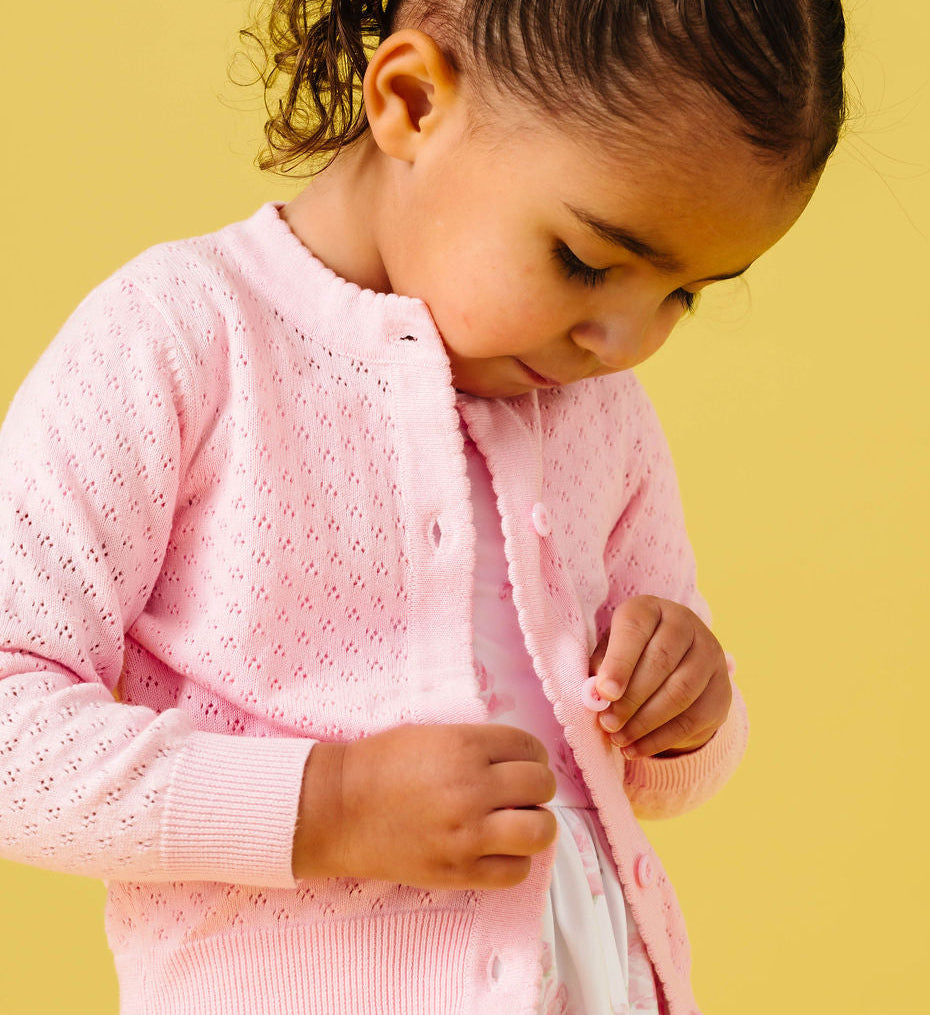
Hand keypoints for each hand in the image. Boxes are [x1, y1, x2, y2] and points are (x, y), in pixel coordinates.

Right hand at [293, 723, 557, 889]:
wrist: (337, 809)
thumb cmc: (379, 765)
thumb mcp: (432, 734)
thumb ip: (477, 745)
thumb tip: (518, 760)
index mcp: (465, 746)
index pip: (530, 747)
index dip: (531, 755)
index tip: (522, 764)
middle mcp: (472, 788)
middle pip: (541, 787)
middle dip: (535, 788)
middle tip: (519, 793)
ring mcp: (467, 833)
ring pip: (539, 831)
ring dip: (535, 825)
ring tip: (516, 823)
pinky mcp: (458, 870)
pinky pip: (515, 871)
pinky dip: (515, 860)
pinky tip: (498, 850)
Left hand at [589, 595, 730, 758]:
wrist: (675, 665)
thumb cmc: (629, 656)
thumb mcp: (610, 652)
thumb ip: (600, 670)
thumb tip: (593, 697)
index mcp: (650, 609)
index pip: (635, 629)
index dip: (619, 662)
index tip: (604, 694)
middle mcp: (685, 624)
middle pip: (660, 662)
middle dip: (630, 699)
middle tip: (607, 724)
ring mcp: (709, 654)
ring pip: (680, 692)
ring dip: (645, 722)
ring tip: (618, 739)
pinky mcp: (721, 689)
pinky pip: (692, 719)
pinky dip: (661, 738)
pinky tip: (636, 749)